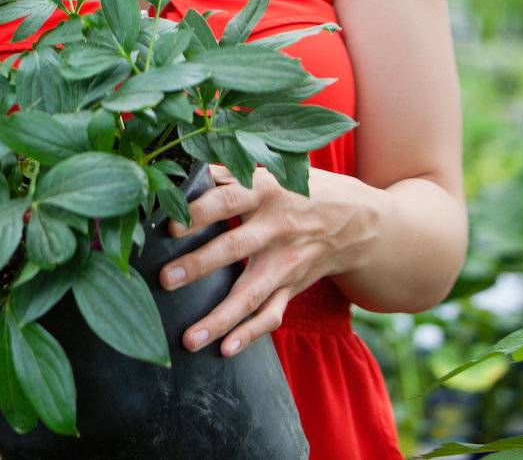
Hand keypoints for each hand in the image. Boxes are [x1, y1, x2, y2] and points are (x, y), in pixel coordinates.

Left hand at [159, 163, 374, 356]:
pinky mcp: (293, 287)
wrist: (357, 221)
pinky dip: (250, 333)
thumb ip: (225, 174)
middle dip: (200, 264)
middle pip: (235, 247)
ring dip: (220, 318)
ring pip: (252, 293)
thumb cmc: (295, 190)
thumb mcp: (267, 173)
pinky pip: (271, 315)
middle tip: (165, 279)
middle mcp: (277, 229)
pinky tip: (225, 350)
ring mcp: (287, 263)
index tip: (170, 226)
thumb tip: (175, 176)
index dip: (200, 212)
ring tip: (189, 339)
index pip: (228, 200)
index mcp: (265, 192)